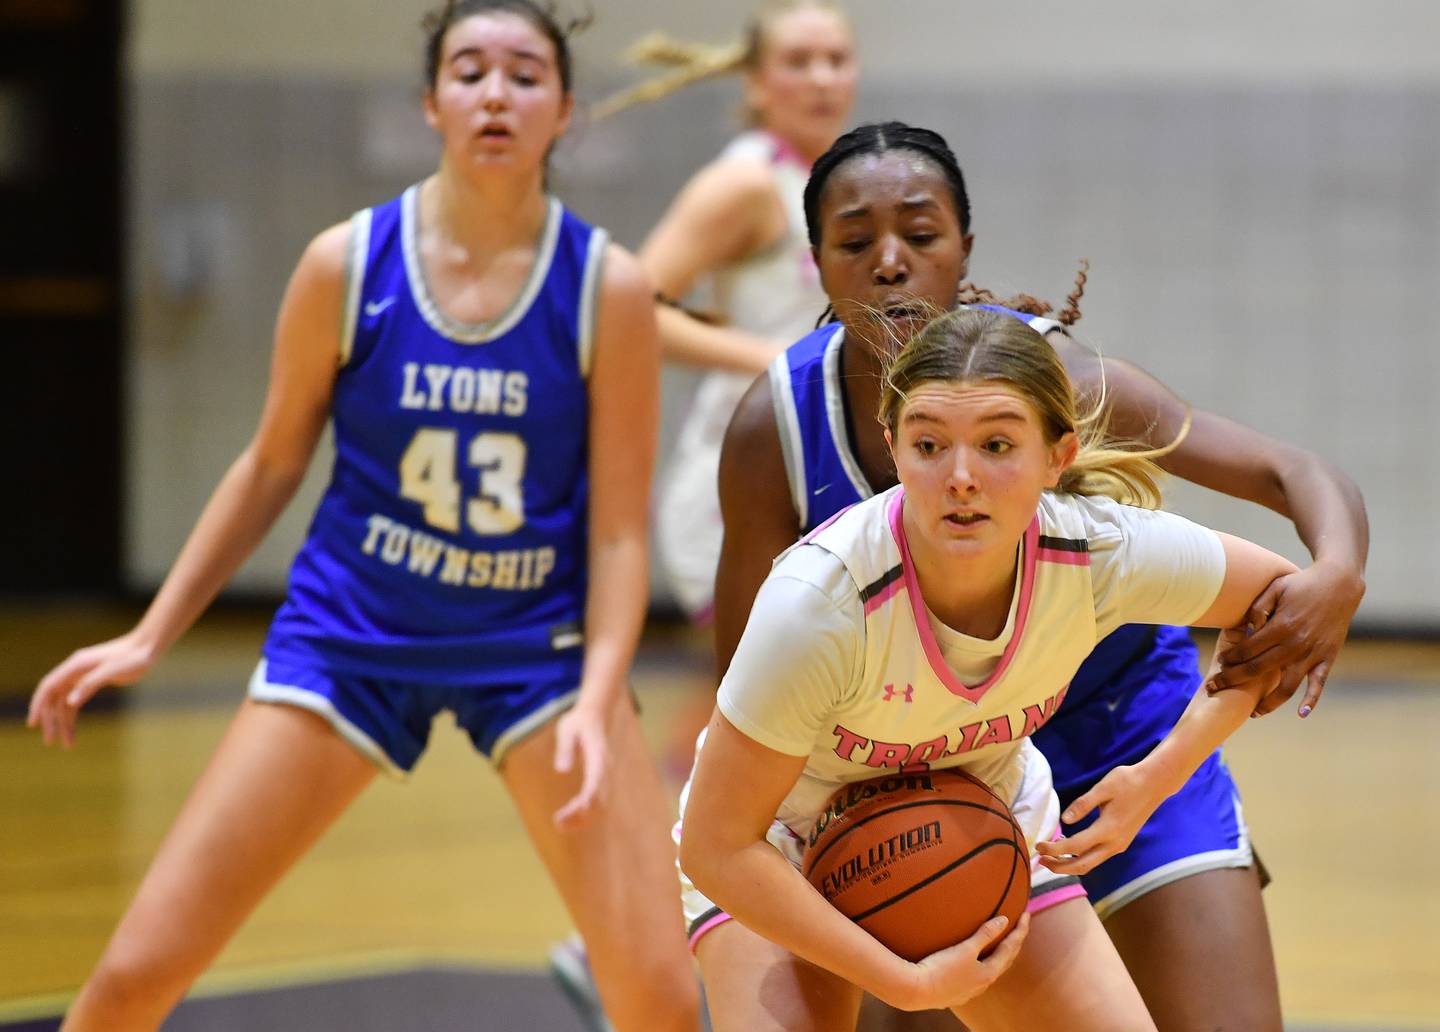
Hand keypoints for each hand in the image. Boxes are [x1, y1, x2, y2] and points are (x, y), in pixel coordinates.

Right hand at [28, 633, 157, 748]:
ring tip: (67, 745)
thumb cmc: (133, 657)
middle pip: (54, 697)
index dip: (38, 705)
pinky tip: (73, 731)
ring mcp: (82, 675)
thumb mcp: (114, 670)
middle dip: (50, 720)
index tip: (33, 724)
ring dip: (63, 722)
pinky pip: (76, 701)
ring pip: (65, 702)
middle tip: (50, 742)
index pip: (49, 686)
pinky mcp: (91, 681)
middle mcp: (75, 670)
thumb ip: (91, 684)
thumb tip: (70, 702)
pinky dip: (73, 716)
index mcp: (76, 665)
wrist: (148, 647)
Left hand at [551, 700, 612, 828]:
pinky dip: (584, 814)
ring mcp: (604, 776)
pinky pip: (596, 802)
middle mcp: (605, 769)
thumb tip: (561, 771)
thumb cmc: (577, 722)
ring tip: (559, 825)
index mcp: (598, 756)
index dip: (586, 799)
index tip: (571, 812)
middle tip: (558, 823)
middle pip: (600, 798)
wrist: (594, 716)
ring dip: (583, 818)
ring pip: (600, 804)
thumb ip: (565, 748)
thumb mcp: (567, 729)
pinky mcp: (600, 781)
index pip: (596, 782)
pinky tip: (567, 819)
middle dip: (581, 814)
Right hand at [893, 912, 1029, 1010]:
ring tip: (999, 943)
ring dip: (999, 955)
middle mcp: (983, 984)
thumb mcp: (965, 949)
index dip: (1020, 931)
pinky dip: (983, 964)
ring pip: (991, 969)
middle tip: (1018, 927)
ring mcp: (970, 990)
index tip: (1026, 915)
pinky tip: (974, 962)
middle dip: (1013, 943)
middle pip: (1005, 961)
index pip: (1010, 948)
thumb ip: (985, 934)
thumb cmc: (941, 969)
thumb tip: (1004, 920)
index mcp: (989, 973)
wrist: (916, 990)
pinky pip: (977, 975)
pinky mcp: (956, 992)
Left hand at [1034, 765, 1161, 875]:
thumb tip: (1064, 820)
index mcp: (1108, 829)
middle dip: (1059, 867)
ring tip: (1050, 858)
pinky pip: (1097, 857)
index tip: (1038, 846)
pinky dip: (1081, 858)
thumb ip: (1083, 804)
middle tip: (1039, 860)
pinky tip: (1068, 848)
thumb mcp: (1103, 787)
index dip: (1054, 850)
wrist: (1155, 784)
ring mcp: (1119, 845)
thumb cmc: (1128, 781)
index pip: (1075, 847)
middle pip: (1082, 865)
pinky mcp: (1121, 843)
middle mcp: (1115, 843)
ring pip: (1091, 864)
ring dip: (1069, 865)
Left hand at [1206, 561, 1363, 717]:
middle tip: (1214, 688)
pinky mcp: (1327, 658)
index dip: (1230, 659)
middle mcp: (1295, 644)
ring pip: (1287, 685)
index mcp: (1280, 627)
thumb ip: (1257, 608)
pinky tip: (1301, 714)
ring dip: (1269, 702)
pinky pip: (1318, 684)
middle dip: (1233, 680)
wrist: (1339, 584)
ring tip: (1254, 712)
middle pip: (1258, 670)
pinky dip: (1311, 700)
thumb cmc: (1301, 584)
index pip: (1247, 650)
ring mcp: (1312, 654)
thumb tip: (1246, 630)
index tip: (1219, 663)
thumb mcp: (1275, 588)